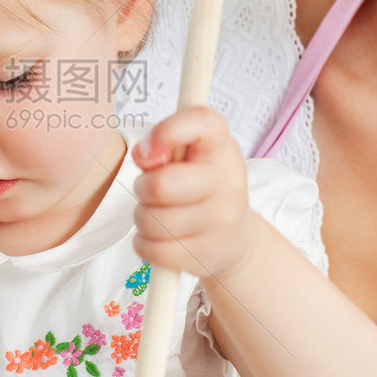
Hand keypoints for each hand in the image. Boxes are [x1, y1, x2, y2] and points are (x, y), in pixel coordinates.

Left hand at [132, 107, 254, 279]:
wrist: (234, 238)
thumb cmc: (199, 187)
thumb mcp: (187, 156)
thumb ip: (161, 144)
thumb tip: (143, 154)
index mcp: (221, 147)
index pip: (202, 121)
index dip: (167, 131)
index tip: (148, 149)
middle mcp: (228, 181)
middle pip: (161, 185)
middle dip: (142, 187)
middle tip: (150, 190)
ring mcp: (222, 221)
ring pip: (151, 221)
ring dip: (143, 218)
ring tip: (158, 214)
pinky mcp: (208, 255)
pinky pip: (153, 250)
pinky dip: (145, 244)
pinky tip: (159, 238)